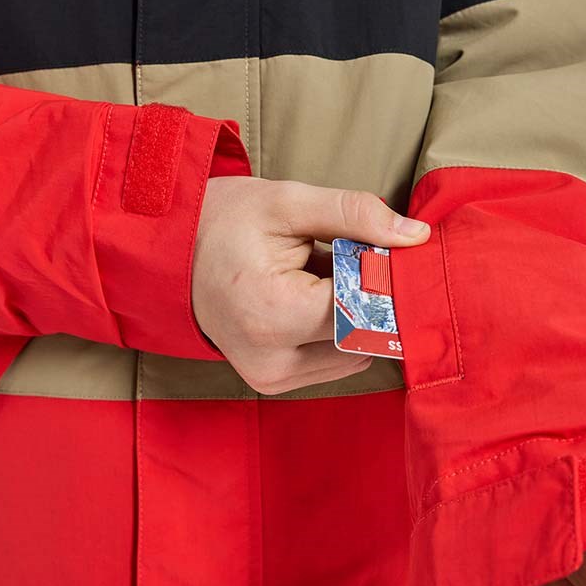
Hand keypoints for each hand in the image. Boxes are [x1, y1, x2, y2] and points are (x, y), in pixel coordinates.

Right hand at [192, 177, 428, 393]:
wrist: (169, 252)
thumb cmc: (224, 223)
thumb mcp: (289, 202)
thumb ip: (356, 214)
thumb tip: (416, 235)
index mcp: (274, 313)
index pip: (364, 307)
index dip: (388, 277)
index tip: (392, 250)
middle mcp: (272, 360)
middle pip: (364, 335)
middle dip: (374, 297)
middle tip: (359, 256)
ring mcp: (271, 378)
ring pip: (355, 353)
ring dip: (356, 316)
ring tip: (325, 276)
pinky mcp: (273, 383)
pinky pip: (334, 361)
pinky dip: (338, 330)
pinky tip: (315, 299)